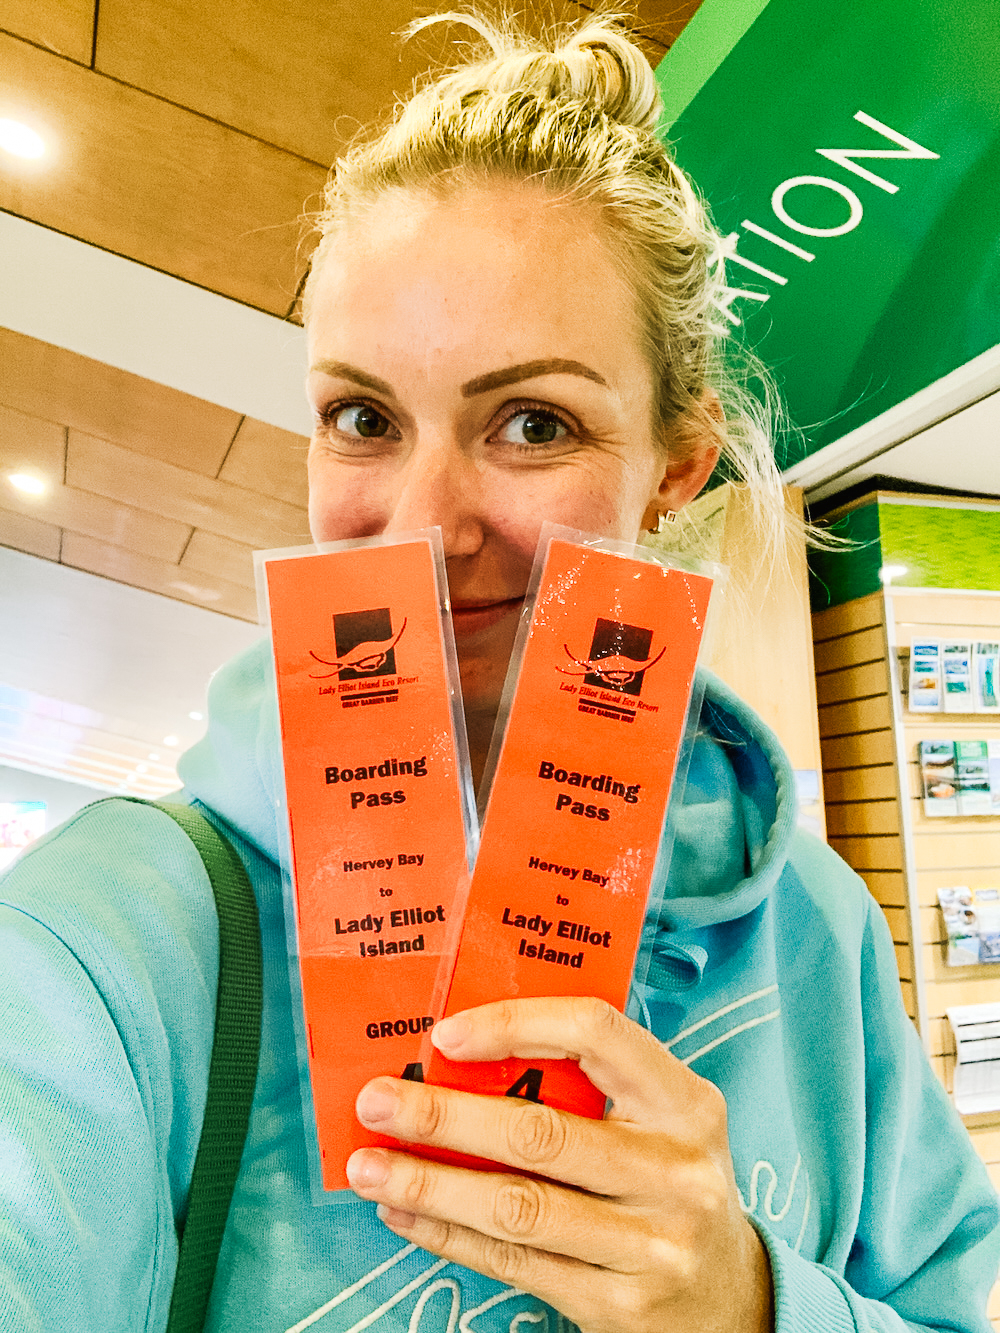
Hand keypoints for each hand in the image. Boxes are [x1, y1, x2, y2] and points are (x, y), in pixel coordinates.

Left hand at [346, 996, 772, 1332]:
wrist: (733, 1297)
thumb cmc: (669, 1181)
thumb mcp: (658, 1118)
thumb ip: (588, 1084)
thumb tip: (462, 1053)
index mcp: (684, 1102)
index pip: (596, 1034)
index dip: (515, 1025)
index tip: (444, 1033)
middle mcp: (675, 1170)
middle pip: (541, 1133)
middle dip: (445, 1116)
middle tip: (376, 1101)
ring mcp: (652, 1245)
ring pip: (517, 1207)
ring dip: (430, 1182)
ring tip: (368, 1165)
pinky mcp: (621, 1308)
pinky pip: (516, 1264)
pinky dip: (450, 1234)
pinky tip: (405, 1211)